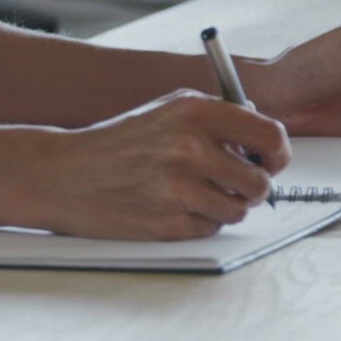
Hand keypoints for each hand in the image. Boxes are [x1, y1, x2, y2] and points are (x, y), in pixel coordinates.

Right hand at [23, 90, 289, 239]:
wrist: (63, 174)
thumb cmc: (118, 143)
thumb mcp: (166, 111)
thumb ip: (216, 118)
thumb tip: (265, 141)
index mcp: (195, 112)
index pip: (270, 135)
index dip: (277, 155)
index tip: (270, 162)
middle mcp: (190, 148)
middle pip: (260, 182)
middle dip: (253, 189)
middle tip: (235, 186)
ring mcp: (178, 188)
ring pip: (238, 210)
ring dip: (225, 208)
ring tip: (196, 196)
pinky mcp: (167, 223)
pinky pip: (210, 229)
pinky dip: (198, 223)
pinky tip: (171, 208)